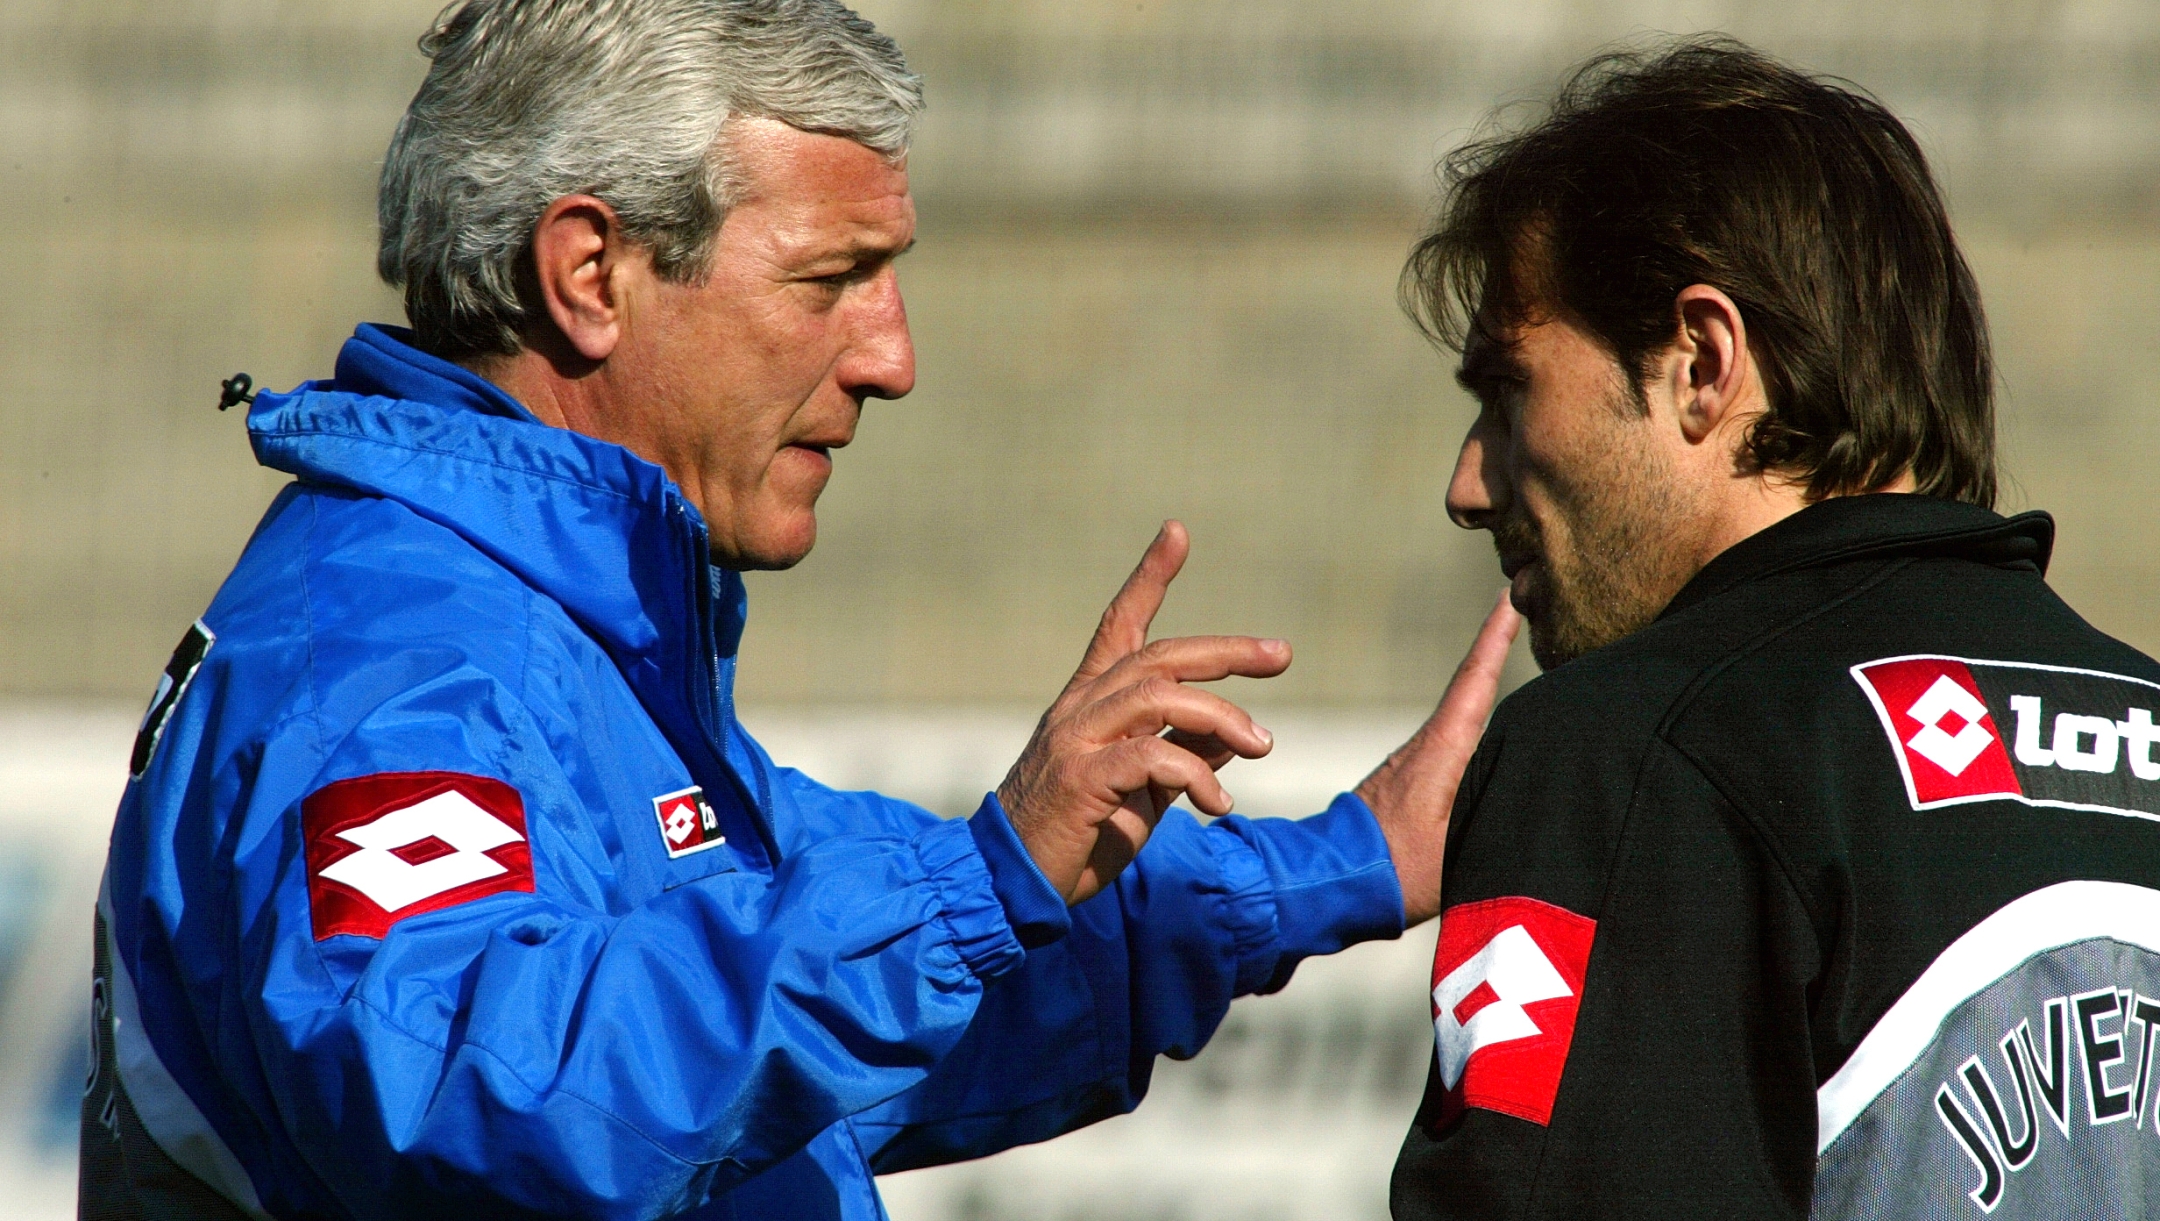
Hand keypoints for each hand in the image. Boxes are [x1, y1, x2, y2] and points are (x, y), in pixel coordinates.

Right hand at [998, 522, 1289, 904]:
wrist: (1013, 885)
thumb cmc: (1077, 838)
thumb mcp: (1142, 792)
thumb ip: (1181, 757)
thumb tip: (1234, 735)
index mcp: (1089, 704)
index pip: (1119, 624)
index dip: (1148, 576)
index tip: (1176, 532)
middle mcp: (1079, 709)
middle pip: (1159, 656)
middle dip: (1225, 651)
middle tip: (1281, 655)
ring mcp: (1076, 740)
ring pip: (1159, 697)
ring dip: (1221, 717)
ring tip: (1262, 747)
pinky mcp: (1080, 779)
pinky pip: (1151, 757)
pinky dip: (1196, 775)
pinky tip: (1218, 803)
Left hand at [1355, 589, 1520, 925]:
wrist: (1330, 884)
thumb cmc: (1396, 869)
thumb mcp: (1462, 850)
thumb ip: (1502, 822)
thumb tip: (1543, 805)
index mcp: (1442, 751)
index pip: (1474, 681)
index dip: (1494, 638)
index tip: (1511, 596)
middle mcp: (1427, 747)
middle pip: (1471, 690)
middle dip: (1497, 648)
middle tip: (1524, 602)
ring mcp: (1416, 765)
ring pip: (1463, 721)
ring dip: (1486, 689)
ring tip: (1519, 665)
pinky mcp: (1409, 786)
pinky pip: (1453, 748)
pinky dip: (1474, 729)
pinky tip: (1493, 739)